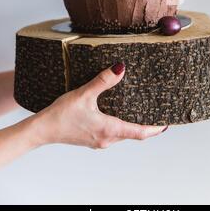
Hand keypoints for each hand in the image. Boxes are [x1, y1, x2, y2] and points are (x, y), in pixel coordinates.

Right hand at [34, 63, 167, 148]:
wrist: (42, 129)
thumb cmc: (61, 114)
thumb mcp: (84, 94)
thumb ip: (102, 81)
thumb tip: (120, 68)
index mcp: (108, 129)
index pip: (139, 133)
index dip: (155, 129)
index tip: (167, 124)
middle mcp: (106, 139)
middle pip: (133, 134)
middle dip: (146, 125)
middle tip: (157, 114)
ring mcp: (99, 141)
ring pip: (122, 134)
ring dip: (133, 126)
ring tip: (141, 112)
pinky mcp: (92, 139)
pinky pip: (112, 134)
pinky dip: (121, 126)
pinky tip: (118, 114)